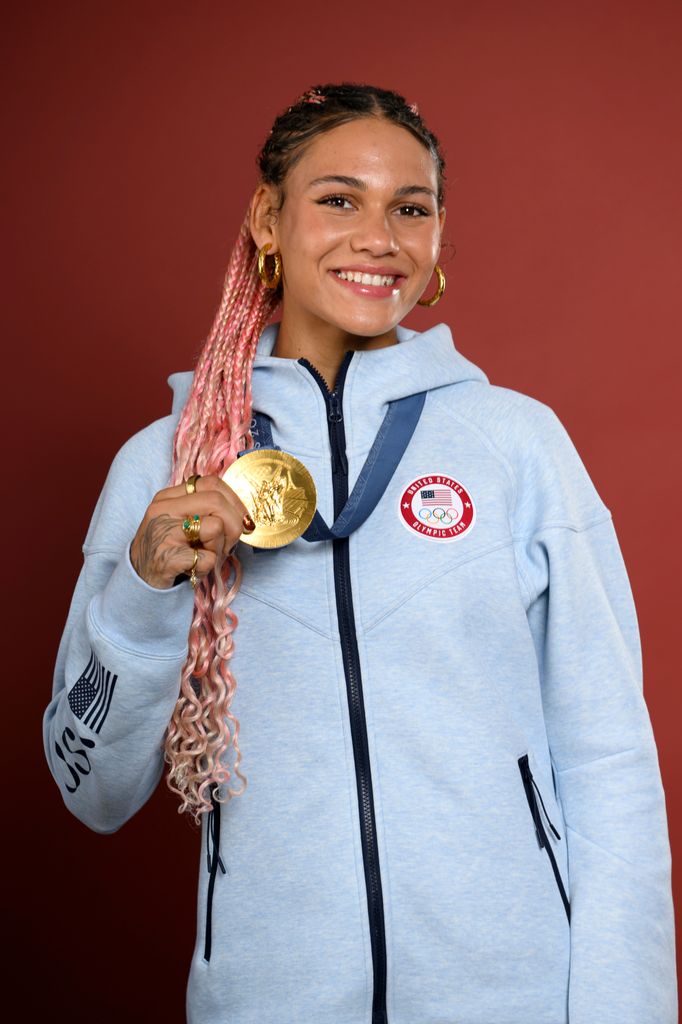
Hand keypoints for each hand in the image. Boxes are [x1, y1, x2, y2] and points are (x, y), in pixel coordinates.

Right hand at [129, 476, 250, 589]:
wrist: (139, 579)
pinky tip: (192, 569)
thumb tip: (244, 515)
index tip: (243, 519)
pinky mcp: (167, 558)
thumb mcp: (180, 521)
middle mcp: (163, 510)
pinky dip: (207, 568)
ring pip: (216, 527)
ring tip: (204, 556)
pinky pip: (208, 558)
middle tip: (227, 544)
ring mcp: (163, 533)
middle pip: (217, 501)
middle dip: (234, 525)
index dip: (235, 501)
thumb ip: (205, 510)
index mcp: (168, 497)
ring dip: (219, 548)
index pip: (211, 483)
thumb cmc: (169, 549)